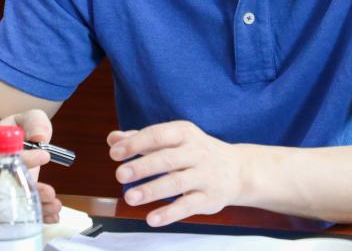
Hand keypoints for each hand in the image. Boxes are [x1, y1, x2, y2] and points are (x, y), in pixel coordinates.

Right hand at [0, 110, 59, 222]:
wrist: (16, 141)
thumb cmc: (21, 129)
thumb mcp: (28, 118)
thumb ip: (34, 122)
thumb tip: (40, 137)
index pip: (6, 157)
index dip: (25, 159)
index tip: (45, 155)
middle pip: (8, 186)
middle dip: (30, 192)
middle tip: (50, 193)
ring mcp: (6, 186)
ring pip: (16, 201)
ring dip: (37, 206)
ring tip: (55, 205)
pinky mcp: (17, 195)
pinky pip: (24, 208)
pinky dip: (39, 214)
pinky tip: (53, 216)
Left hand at [107, 120, 246, 226]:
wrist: (237, 169)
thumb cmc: (196, 152)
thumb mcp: (173, 140)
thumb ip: (142, 140)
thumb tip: (113, 139)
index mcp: (184, 134)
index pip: (158, 135)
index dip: (136, 143)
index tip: (115, 153)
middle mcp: (196, 152)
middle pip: (167, 159)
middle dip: (142, 166)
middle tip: (120, 175)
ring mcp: (204, 175)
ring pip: (177, 182)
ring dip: (152, 190)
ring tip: (130, 198)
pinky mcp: (209, 198)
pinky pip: (188, 205)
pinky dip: (170, 213)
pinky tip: (152, 218)